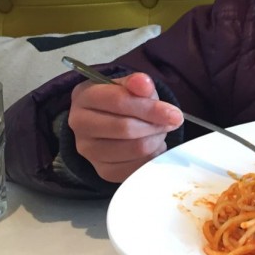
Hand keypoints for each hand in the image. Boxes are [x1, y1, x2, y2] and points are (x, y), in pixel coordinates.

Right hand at [67, 72, 183, 182]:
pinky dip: (152, 156)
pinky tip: (153, 146)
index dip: (150, 108)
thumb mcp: (130, 86)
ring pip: (134, 149)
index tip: (175, 114)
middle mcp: (80, 124)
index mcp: (84, 96)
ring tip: (159, 131)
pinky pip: (137, 167)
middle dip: (156, 125)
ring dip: (156, 140)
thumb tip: (144, 83)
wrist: (111, 121)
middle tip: (171, 122)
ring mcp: (89, 150)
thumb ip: (137, 83)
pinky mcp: (103, 170)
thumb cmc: (122, 101)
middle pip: (126, 128)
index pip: (119, 102)